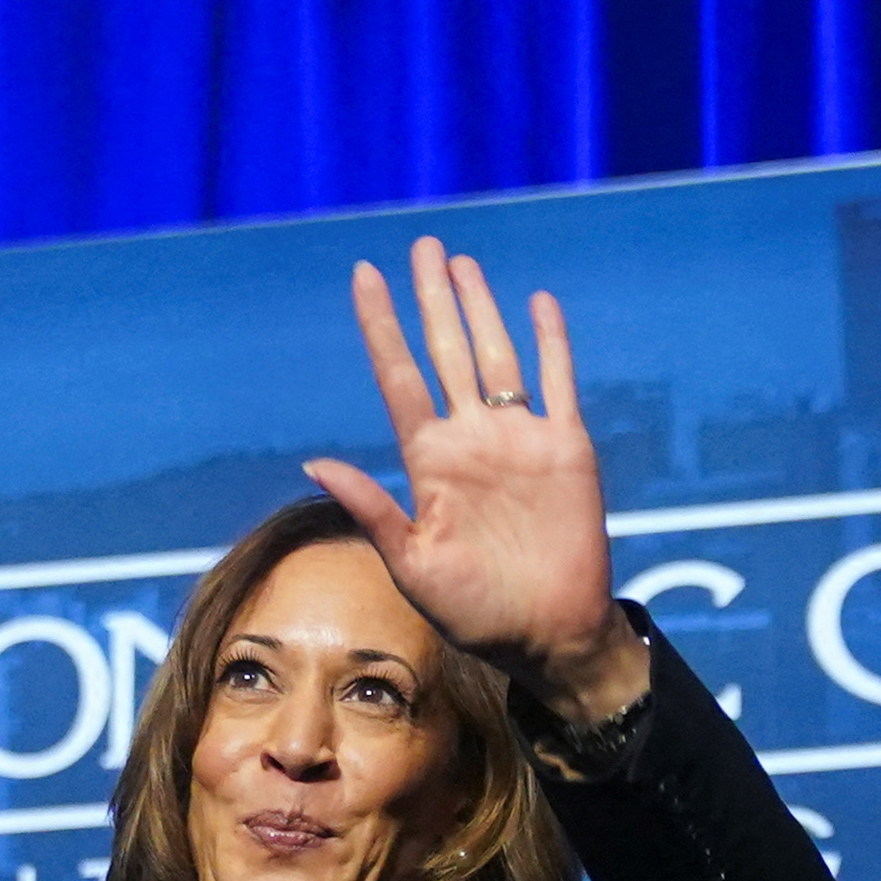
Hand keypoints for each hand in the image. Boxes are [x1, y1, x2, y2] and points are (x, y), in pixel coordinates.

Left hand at [303, 237, 648, 720]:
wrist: (548, 633)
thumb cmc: (474, 612)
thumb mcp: (411, 564)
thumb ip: (371, 508)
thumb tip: (315, 461)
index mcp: (430, 461)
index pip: (399, 376)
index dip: (381, 325)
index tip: (363, 277)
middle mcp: (471, 439)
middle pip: (447, 351)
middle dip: (431, 299)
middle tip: (422, 246)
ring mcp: (518, 439)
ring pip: (497, 355)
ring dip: (480, 308)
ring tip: (461, 263)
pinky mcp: (565, 448)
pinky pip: (558, 382)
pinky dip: (551, 341)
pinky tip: (538, 302)